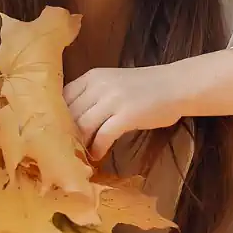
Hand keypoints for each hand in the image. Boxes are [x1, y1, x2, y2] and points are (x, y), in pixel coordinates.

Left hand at [64, 64, 193, 160]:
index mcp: (92, 76)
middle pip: (69, 114)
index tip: (56, 135)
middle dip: (65, 135)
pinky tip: (98, 156)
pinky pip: (103, 135)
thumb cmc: (145, 87)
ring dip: (80, 144)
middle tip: (65, 151)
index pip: (62, 98)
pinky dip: (97, 149)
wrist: (176, 85)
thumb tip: (71, 120)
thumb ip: (92, 95)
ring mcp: (113, 99)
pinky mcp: (127, 115)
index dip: (56, 119)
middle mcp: (98, 85)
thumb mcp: (113, 83)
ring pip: (83, 126)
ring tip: (80, 156)